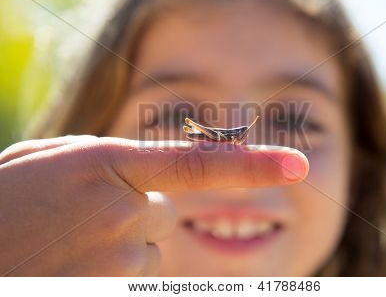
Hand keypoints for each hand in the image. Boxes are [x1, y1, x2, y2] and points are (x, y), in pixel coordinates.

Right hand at [0, 136, 307, 275]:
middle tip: (83, 221)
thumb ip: (111, 162)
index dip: (253, 164)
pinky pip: (137, 277)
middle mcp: (123, 210)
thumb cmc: (5, 201)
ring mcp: (119, 259)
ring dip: (119, 248)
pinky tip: (75, 265)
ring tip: (68, 245)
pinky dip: (114, 272)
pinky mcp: (113, 290)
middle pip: (162, 214)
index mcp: (110, 163)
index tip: (298, 165)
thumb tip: (154, 181)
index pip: (199, 163)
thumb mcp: (53, 161)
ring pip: (147, 251)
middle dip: (134, 216)